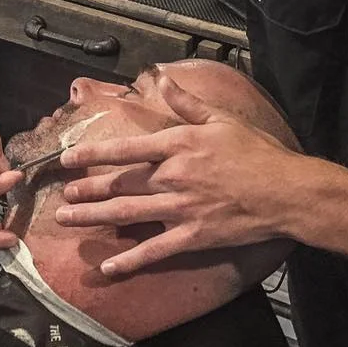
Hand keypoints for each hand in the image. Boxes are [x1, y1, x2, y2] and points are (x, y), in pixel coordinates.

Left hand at [56, 74, 302, 275]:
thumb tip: (161, 78)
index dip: (93, 154)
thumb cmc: (255, 152)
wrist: (285, 191)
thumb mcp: (221, 118)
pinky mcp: (192, 236)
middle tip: (63, 196)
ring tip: (67, 220)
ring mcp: (180, 209)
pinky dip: (130, 261)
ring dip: (94, 217)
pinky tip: (108, 268)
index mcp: (178, 145)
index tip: (68, 159)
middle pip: (120, 183)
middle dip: (88, 189)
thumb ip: (187, 102)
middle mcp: (172, 176)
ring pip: (127, 214)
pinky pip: (154, 251)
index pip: (126, 149)